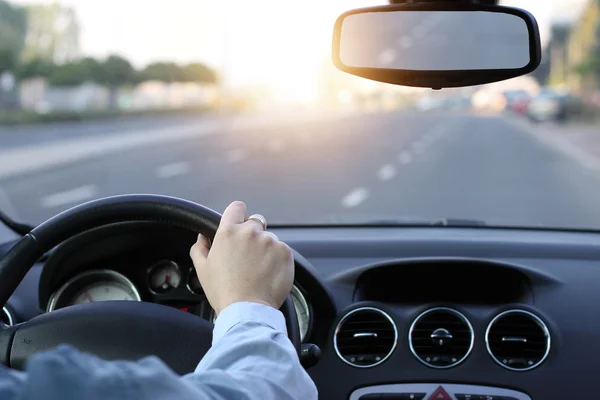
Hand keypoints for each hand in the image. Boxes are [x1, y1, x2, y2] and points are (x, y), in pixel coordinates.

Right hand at [190, 201, 293, 315]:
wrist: (247, 310)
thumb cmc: (223, 291)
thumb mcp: (202, 268)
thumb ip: (200, 247)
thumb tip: (202, 236)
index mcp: (228, 232)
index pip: (237, 207)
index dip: (238, 214)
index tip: (239, 223)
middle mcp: (250, 232)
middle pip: (255, 222)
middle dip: (253, 235)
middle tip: (248, 256)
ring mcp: (270, 241)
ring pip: (269, 239)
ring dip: (266, 249)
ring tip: (258, 270)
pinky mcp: (285, 252)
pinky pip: (282, 251)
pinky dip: (277, 259)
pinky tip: (268, 274)